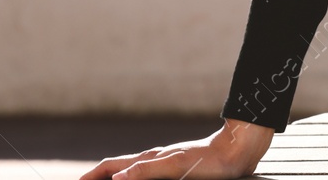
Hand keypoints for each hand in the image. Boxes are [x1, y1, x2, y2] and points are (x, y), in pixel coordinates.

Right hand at [78, 118, 273, 179]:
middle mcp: (152, 159)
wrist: (236, 151)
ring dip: (113, 178)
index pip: (110, 167)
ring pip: (130, 171)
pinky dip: (131, 179)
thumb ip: (146, 170)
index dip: (91, 176)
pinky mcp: (175, 168)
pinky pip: (145, 174)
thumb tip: (116, 178)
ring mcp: (163, 163)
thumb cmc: (208, 162)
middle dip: (97, 178)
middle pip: (116, 169)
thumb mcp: (176, 167)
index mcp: (148, 159)